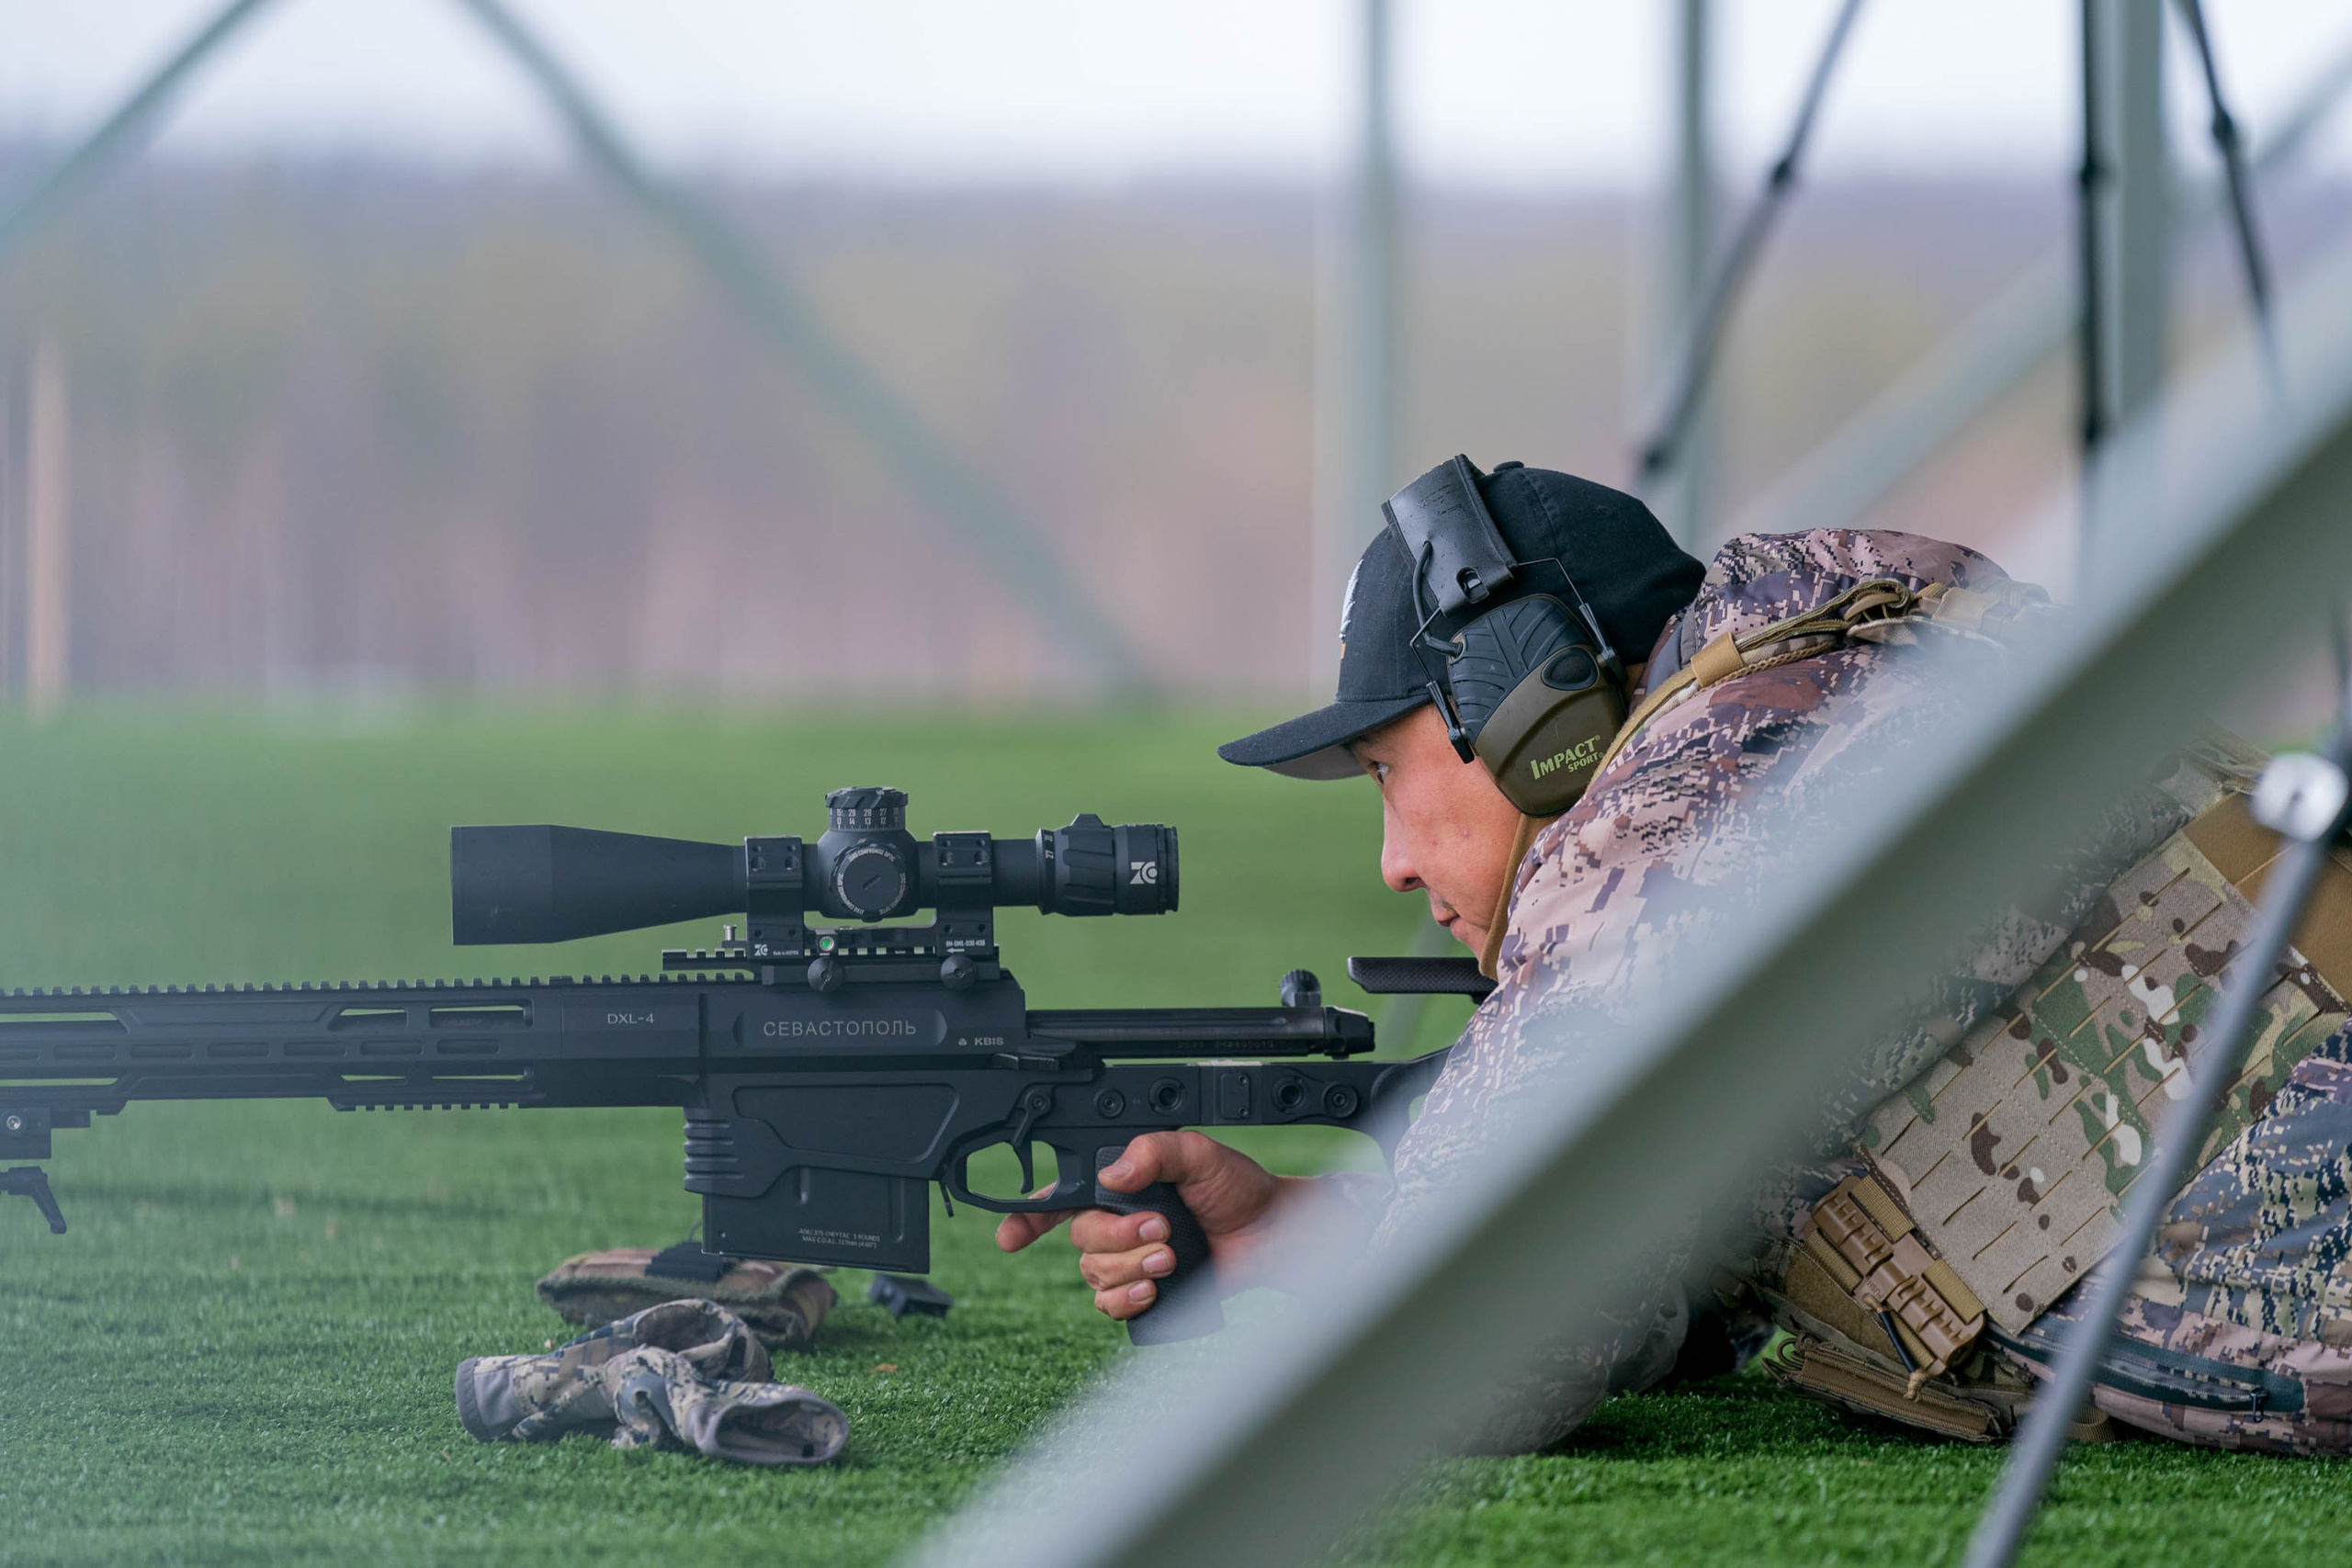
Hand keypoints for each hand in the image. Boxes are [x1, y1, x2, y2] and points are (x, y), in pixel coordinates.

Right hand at [993, 1131, 1295, 1321]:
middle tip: (1161, 1231)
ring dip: (1130, 1268)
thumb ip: (1154, 1151)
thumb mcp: (1198, 1153)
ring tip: (1170, 1259)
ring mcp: (1131, 1260)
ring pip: (1094, 1274)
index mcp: (1123, 1185)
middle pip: (1081, 1238)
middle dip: (1118, 1238)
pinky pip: (1110, 1305)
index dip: (1027, 1217)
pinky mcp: (1146, 1291)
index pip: (1061, 1197)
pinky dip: (1126, 1299)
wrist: (1272, 1236)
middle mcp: (1119, 1222)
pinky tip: (1151, 1290)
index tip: (1009, 1237)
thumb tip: (1115, 1172)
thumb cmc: (1238, 1190)